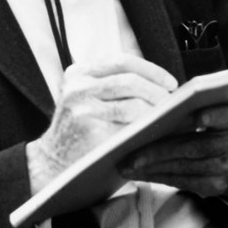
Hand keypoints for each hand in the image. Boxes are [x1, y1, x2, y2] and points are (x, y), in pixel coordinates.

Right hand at [27, 56, 177, 193]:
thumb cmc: (81, 135)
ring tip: (171, 119)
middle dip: (158, 91)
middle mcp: (78, 85)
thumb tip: (163, 87)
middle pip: (131, 79)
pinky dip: (149, 127)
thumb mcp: (88, 100)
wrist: (53, 167)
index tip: (171, 83)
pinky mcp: (90, 129)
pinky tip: (159, 132)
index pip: (122, 61)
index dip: (151, 70)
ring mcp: (83, 106)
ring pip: (134, 102)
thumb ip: (114, 87)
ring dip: (158, 111)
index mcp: (78, 73)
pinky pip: (130, 125)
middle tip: (174, 104)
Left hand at [118, 101, 227, 205]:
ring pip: (184, 168)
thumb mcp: (218, 109)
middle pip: (194, 147)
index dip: (214, 116)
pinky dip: (158, 177)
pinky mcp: (216, 186)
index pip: (227, 116)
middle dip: (158, 151)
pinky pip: (183, 182)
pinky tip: (140, 173)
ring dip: (152, 167)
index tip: (199, 117)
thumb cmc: (218, 125)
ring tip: (128, 165)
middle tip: (130, 154)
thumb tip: (159, 109)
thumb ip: (200, 104)